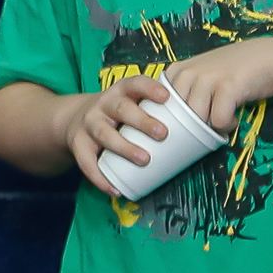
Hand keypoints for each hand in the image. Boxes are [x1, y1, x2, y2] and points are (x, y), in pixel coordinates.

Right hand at [59, 75, 178, 192]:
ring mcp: (89, 123)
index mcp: (121, 91)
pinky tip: (115, 189)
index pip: (135, 83)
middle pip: (122, 109)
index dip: (150, 89)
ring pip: (105, 133)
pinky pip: (87, 162)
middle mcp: (104, 104)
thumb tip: (197, 127)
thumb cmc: (117, 113)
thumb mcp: (130, 102)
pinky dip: (100, 177)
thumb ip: (154, 110)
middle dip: (142, 121)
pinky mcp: (78, 143)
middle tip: (162, 134)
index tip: (167, 98)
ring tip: (144, 160)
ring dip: (124, 147)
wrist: (74, 118)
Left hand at [159, 36, 272, 133]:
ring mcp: (207, 78)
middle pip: (178, 116)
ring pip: (197, 120)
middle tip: (209, 122)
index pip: (159, 105)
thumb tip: (167, 124)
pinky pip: (218, 121)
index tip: (188, 122)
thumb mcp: (201, 75)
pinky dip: (227, 125)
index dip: (172, 120)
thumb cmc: (232, 72)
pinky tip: (234, 116)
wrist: (268, 58)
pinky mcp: (227, 87)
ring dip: (211, 126)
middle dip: (192, 127)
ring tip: (223, 117)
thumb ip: (184, 92)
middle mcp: (188, 72)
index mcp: (178, 71)